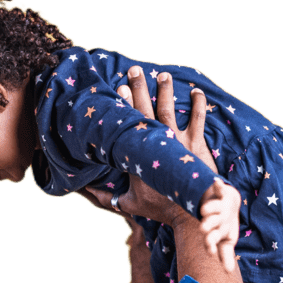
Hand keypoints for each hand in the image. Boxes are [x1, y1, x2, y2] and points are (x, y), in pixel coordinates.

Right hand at [88, 67, 239, 272]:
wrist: (190, 212)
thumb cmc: (159, 209)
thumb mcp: (128, 204)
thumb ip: (107, 197)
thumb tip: (85, 192)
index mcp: (138, 155)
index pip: (128, 124)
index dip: (124, 105)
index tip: (120, 88)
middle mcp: (156, 143)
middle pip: (145, 110)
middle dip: (139, 89)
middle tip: (134, 71)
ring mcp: (177, 141)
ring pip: (169, 109)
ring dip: (165, 90)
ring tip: (161, 75)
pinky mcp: (196, 144)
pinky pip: (197, 118)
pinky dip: (198, 104)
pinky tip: (196, 91)